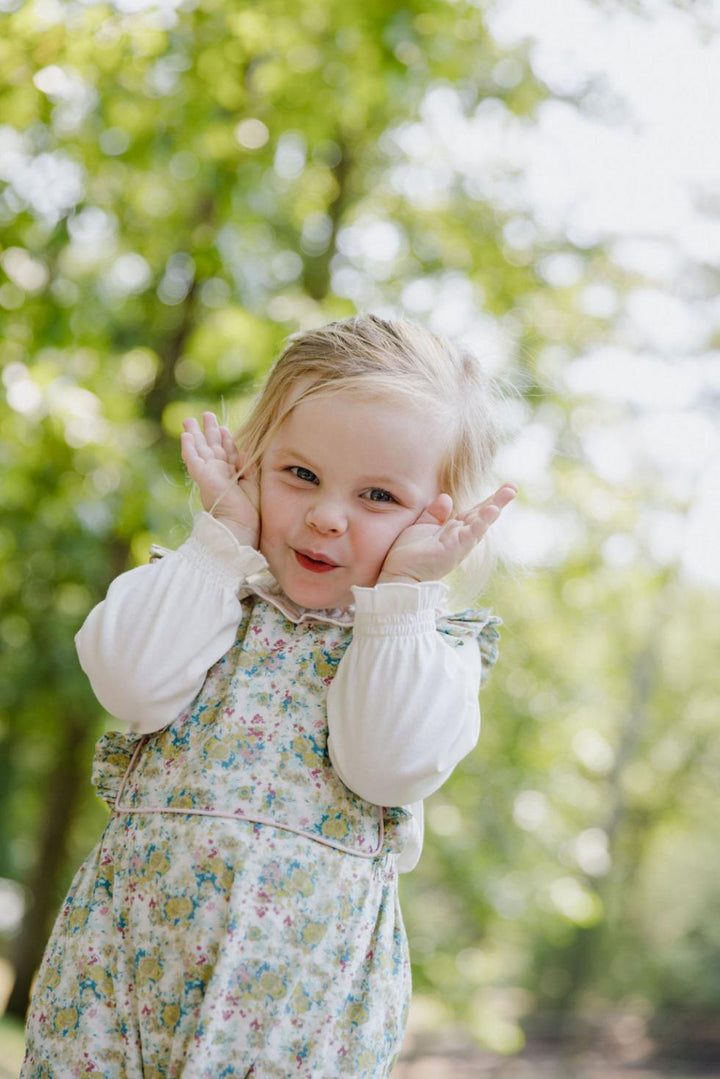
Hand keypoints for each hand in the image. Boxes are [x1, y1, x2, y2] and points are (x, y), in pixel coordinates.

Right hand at [181, 412, 259, 546]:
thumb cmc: (250, 512)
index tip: (225, 427)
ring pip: (200, 449)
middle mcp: (219, 474)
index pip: (227, 453)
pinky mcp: (203, 477)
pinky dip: (189, 447)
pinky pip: (193, 459)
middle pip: (212, 447)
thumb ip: (249, 465)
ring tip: (190, 419)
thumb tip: (244, 448)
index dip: (226, 439)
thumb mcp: (254, 483)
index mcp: (231, 476)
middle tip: (206, 415)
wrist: (240, 528)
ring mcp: (209, 475)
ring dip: (195, 434)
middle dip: (209, 431)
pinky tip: (185, 436)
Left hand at [377, 484, 516, 584]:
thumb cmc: (408, 555)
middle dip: (498, 501)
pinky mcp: (452, 550)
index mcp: (454, 531)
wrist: (397, 576)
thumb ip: (434, 514)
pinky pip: (469, 534)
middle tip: (513, 487)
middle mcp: (460, 538)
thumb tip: (446, 497)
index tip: (504, 488)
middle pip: (482, 516)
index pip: (474, 512)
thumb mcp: (421, 527)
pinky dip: (481, 523)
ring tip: (507, 493)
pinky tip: (492, 511)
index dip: (488, 500)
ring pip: (480, 524)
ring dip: (494, 509)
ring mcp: (458, 545)